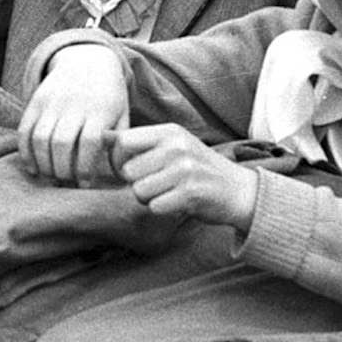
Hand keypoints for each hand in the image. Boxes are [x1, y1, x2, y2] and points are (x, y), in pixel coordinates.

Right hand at [18, 42, 131, 184]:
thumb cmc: (109, 98)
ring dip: (43, 164)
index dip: (84, 167)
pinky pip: (25, 130)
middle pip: (61, 142)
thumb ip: (120, 144)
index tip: (85, 184)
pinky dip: (25, 152)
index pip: (88, 142)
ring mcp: (52, 101)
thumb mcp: (122, 115)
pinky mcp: (36, 101)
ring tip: (52, 177)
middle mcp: (73, 104)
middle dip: (62, 169)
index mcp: (100, 109)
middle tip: (66, 182)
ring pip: (40, 138)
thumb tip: (120, 174)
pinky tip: (33, 168)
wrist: (88, 60)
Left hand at [112, 125, 257, 230]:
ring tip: (167, 193)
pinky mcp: (191, 193)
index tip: (128, 170)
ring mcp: (185, 169)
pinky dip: (162, 209)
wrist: (239, 191)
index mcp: (169, 131)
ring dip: (148, 198)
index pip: (123, 141)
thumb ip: (138, 142)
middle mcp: (176, 146)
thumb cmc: (198, 168)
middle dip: (135, 183)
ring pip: (138, 191)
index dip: (117, 160)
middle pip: (127, 171)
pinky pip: (155, 206)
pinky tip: (177, 203)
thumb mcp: (171, 146)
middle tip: (155, 185)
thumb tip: (102, 136)